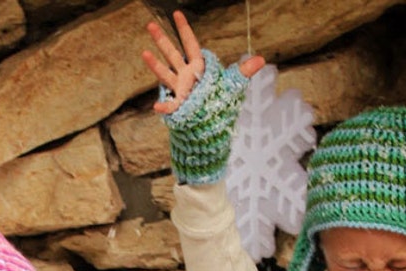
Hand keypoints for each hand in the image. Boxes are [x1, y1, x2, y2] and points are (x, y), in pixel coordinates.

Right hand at [142, 10, 263, 114]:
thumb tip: (262, 60)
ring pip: (165, 74)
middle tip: (150, 24)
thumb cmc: (218, 100)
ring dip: (154, 65)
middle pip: (172, 54)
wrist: (209, 121)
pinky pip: (170, 107)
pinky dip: (164, 108)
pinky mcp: (177, 106)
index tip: (176, 13)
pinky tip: (157, 107)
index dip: (184, 29)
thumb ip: (244, 71)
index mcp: (198, 66)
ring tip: (144, 53)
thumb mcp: (233, 84)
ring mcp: (179, 90)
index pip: (190, 44)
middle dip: (162, 40)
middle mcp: (185, 75)